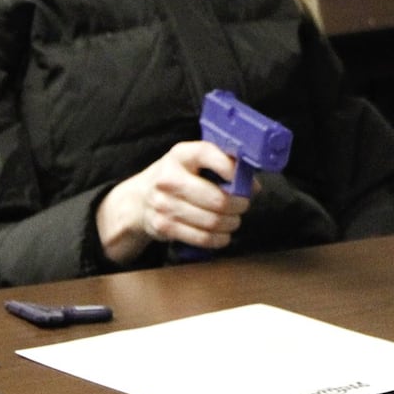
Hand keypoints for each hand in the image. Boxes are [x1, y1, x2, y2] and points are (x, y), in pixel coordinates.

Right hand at [95, 142, 251, 265]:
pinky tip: (223, 234)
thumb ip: (223, 165)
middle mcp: (169, 178)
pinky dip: (218, 239)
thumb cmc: (179, 177)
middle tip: (243, 204)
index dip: (230, 167)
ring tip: (234, 220)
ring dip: (231, 223)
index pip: (207, 154)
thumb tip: (252, 185)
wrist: (140, 199)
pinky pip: (201, 238)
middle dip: (238, 204)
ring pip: (212, 221)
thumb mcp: (195, 162)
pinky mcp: (163, 226)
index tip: (245, 178)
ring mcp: (164, 204)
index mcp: (180, 155)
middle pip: (216, 198)